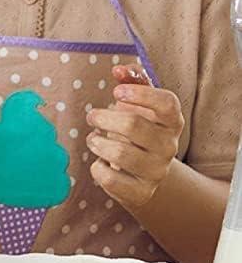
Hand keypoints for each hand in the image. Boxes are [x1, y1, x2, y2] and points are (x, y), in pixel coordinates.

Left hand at [86, 63, 184, 213]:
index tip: (116, 91)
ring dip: (96, 142)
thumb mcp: (138, 103)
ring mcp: (156, 171)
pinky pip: (110, 178)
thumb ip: (133, 80)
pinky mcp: (141, 192)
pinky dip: (96, 168)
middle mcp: (168, 146)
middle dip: (103, 117)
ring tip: (94, 139)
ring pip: (119, 153)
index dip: (141, 94)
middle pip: (134, 125)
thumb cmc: (137, 128)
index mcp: (171, 121)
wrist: (142, 172)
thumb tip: (120, 70)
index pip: (168, 104)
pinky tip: (100, 162)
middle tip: (93, 116)